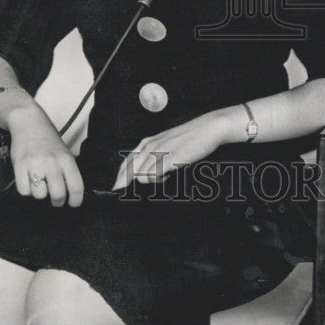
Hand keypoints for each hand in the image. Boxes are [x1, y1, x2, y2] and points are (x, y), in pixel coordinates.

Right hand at [7, 102, 84, 206]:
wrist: (29, 122)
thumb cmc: (48, 140)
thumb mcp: (64, 152)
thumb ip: (67, 170)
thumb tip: (72, 193)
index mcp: (66, 159)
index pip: (76, 186)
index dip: (76, 200)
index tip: (73, 203)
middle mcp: (52, 162)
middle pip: (58, 195)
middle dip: (57, 201)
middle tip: (55, 198)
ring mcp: (36, 164)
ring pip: (39, 195)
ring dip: (39, 193)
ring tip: (39, 182)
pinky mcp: (20, 166)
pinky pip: (24, 191)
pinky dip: (26, 189)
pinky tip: (28, 180)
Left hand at [113, 111, 229, 190]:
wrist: (208, 128)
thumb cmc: (190, 138)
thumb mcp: (168, 143)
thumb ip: (155, 155)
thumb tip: (146, 173)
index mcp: (147, 142)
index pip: (126, 162)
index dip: (119, 178)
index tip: (116, 190)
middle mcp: (150, 145)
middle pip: (128, 170)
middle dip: (123, 185)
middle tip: (123, 196)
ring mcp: (159, 151)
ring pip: (139, 174)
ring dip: (148, 182)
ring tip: (163, 179)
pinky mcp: (169, 158)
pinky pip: (152, 175)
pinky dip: (157, 181)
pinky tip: (167, 177)